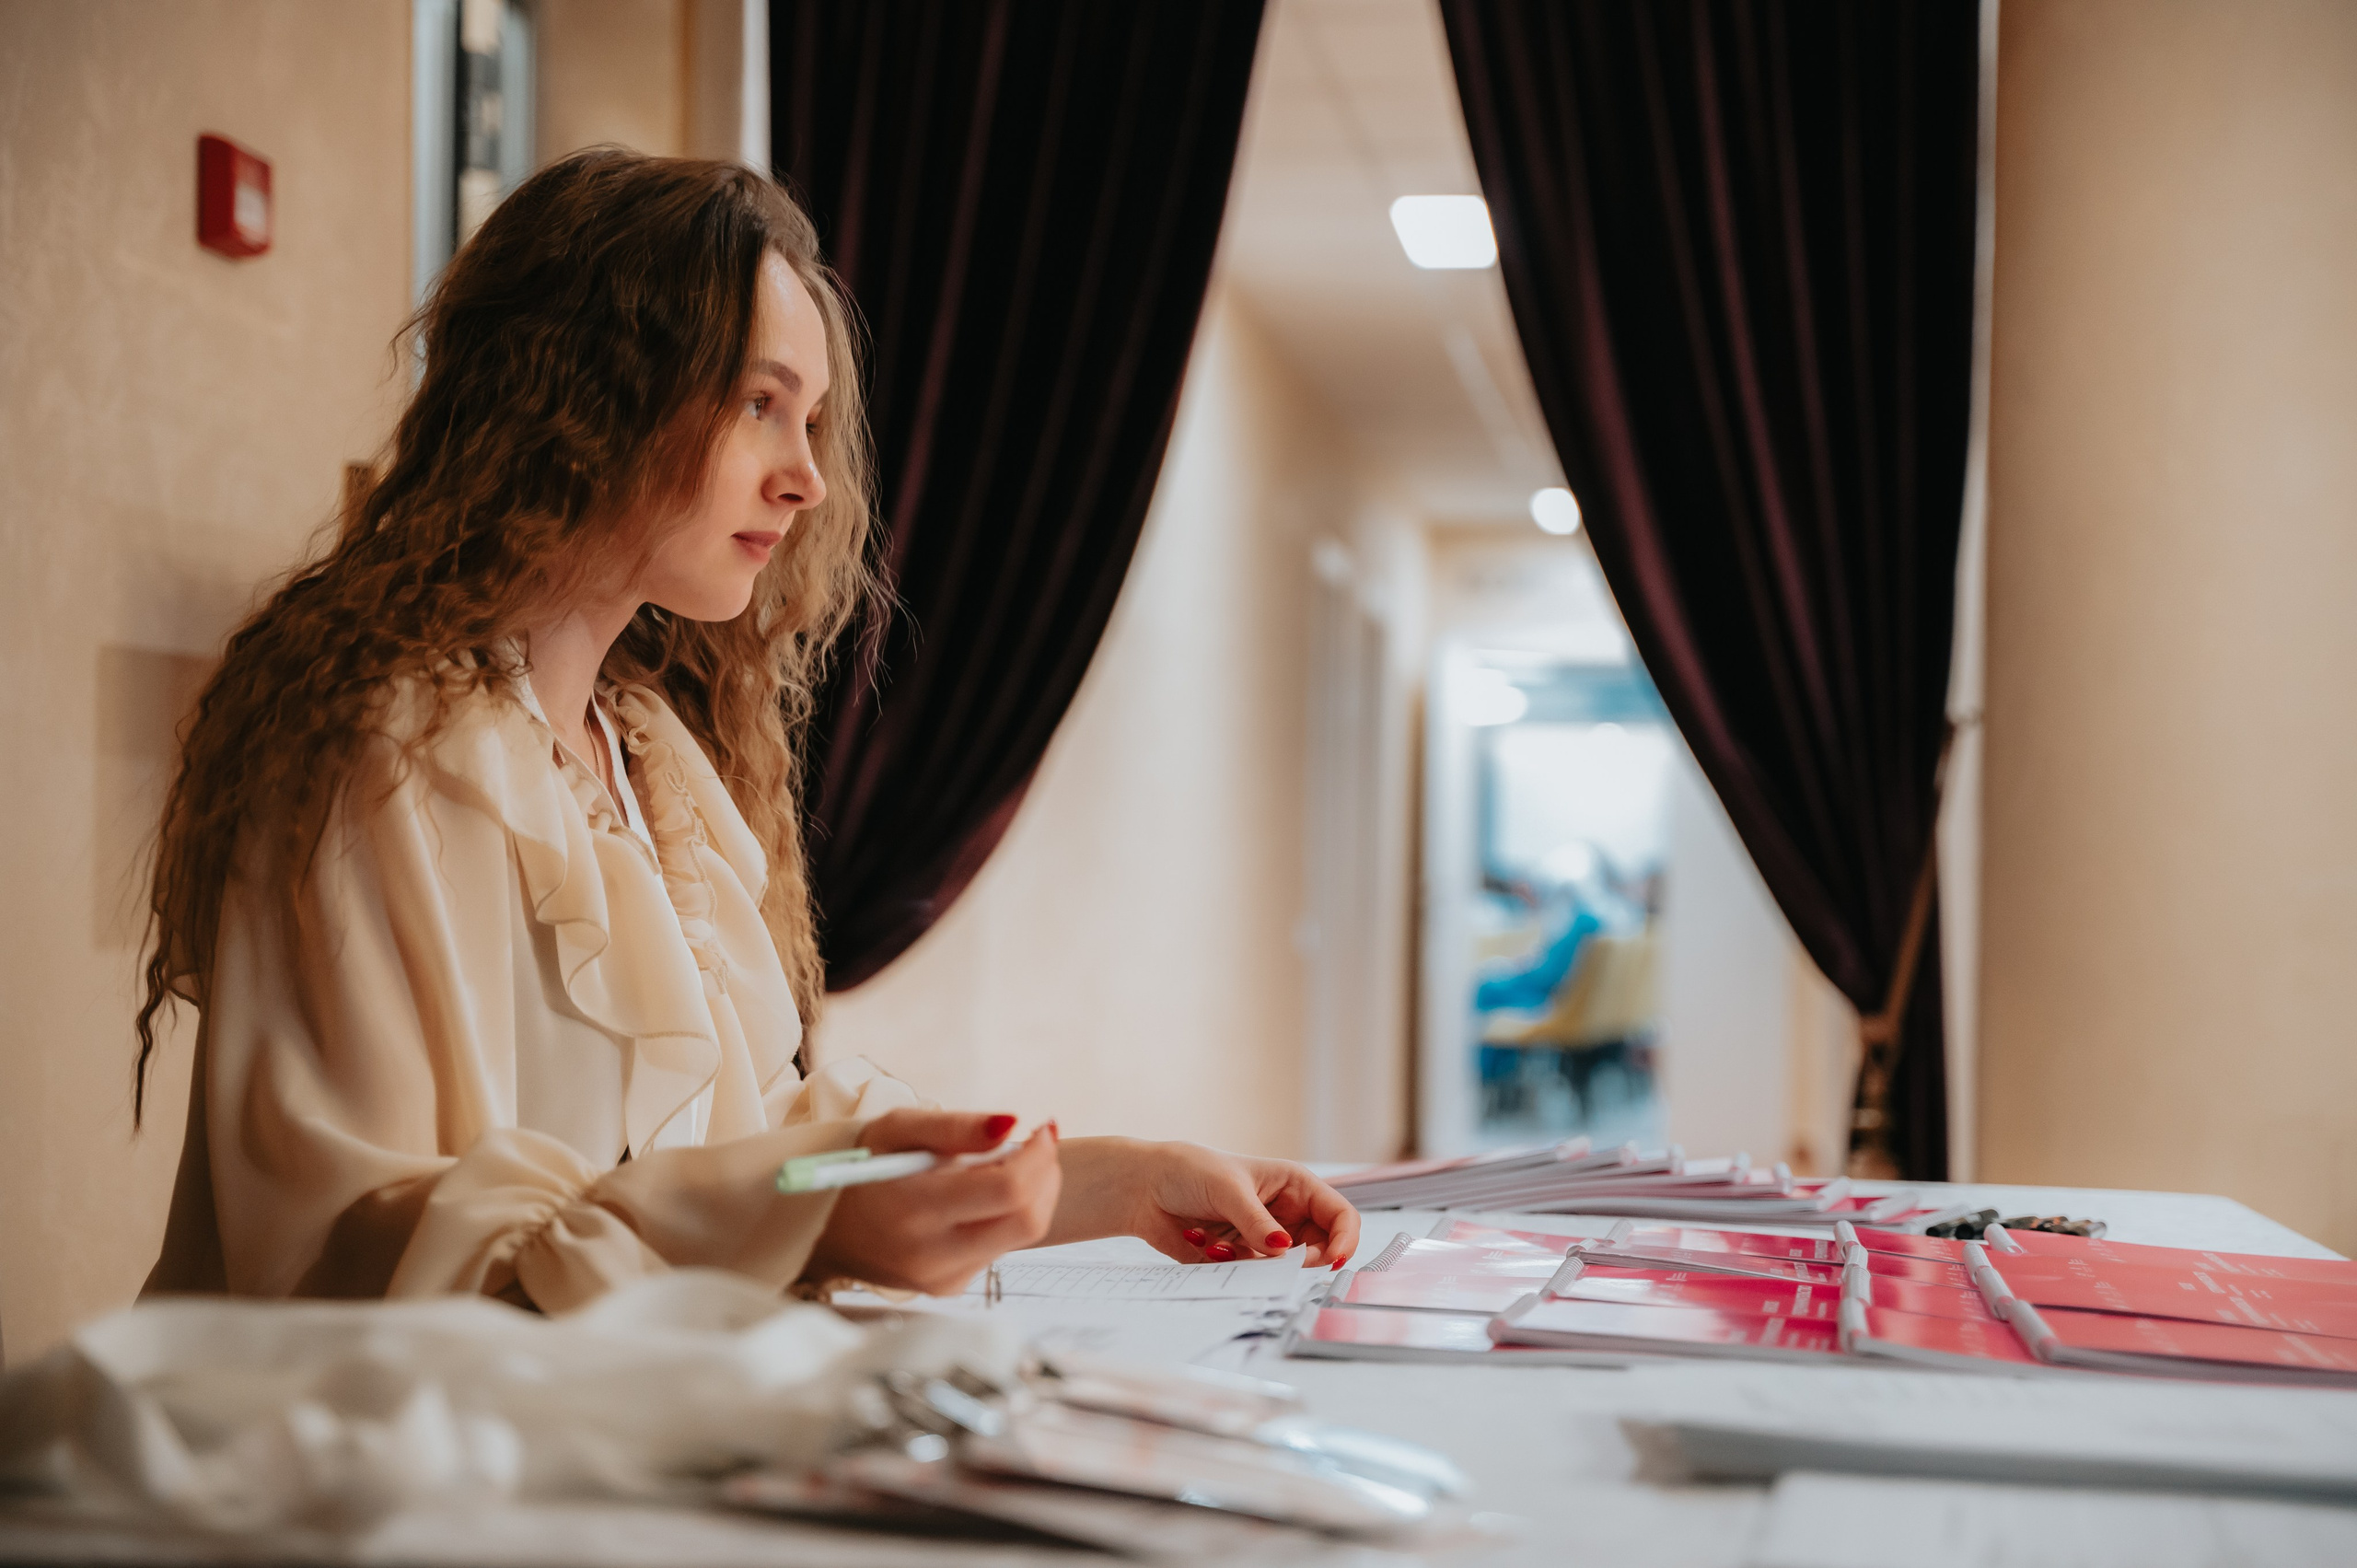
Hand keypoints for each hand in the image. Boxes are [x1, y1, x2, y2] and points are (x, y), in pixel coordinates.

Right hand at [801, 1111, 1060, 1294]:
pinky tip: (977, 1199)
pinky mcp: (950, 1288)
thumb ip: (956, 1126)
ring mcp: (943, 1278)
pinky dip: (1005, 1216)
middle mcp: (932, 1254)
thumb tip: (1012, 1123)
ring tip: (997, 1166)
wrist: (821, 1228)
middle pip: (1029, 1221)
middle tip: (1035, 1145)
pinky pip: (1000, 1248)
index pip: (1009, 1190)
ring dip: (1030, 1194)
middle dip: (1046, 1176)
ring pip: (1022, 1236)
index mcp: (915, 1208)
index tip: (1041, 1130)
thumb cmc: (862, 1169)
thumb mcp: (897, 1129)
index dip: (1039, 1157)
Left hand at [1046, 1138, 1360, 1267]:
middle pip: (1318, 1250)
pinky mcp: (1241, 1259)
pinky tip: (1204, 1243)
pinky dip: (1231, 1268)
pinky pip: (1253, 1278)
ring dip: (1253, 1263)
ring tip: (1217, 1242)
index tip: (1334, 1260)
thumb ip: (1256, 1221)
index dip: (1344, 1239)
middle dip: (1295, 1260)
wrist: (1145, 1190)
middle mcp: (1286, 1215)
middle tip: (1267, 1257)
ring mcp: (1264, 1239)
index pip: (1339, 1215)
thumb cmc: (1189, 1171)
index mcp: (1295, 1186)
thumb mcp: (1228, 1189)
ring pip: (1282, 1269)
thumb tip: (1283, 1248)